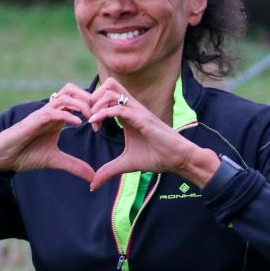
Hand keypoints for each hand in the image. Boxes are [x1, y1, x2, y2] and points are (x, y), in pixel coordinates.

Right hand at [0, 83, 95, 182]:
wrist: (4, 157)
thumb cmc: (26, 154)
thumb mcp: (56, 160)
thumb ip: (74, 166)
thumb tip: (93, 177)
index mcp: (58, 117)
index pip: (77, 100)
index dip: (93, 108)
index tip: (102, 124)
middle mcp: (51, 112)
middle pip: (72, 90)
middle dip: (89, 100)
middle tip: (100, 115)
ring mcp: (42, 114)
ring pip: (64, 97)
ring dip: (81, 105)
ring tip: (92, 118)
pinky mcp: (34, 121)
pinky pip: (53, 112)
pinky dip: (67, 115)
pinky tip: (78, 123)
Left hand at [86, 78, 208, 190]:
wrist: (179, 159)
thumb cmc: (158, 157)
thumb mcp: (127, 164)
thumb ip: (109, 170)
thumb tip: (93, 184)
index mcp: (129, 114)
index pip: (108, 96)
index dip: (95, 107)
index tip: (92, 126)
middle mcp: (133, 109)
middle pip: (109, 86)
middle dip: (94, 99)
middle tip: (90, 118)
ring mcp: (138, 112)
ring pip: (112, 93)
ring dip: (98, 105)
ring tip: (93, 122)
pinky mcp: (142, 119)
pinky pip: (119, 109)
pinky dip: (104, 113)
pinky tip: (96, 124)